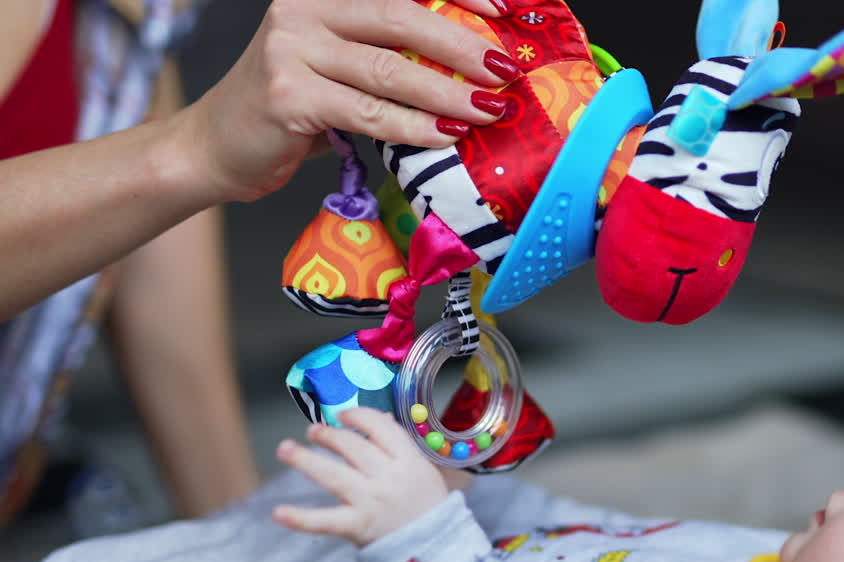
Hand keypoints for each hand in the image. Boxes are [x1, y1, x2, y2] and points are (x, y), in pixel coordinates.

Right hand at [178, 0, 518, 202]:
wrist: (216, 146)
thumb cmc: (292, 105)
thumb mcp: (341, 64)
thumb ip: (390, 53)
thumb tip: (474, 67)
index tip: (506, 10)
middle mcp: (303, 7)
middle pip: (401, 16)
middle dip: (463, 45)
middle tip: (505, 72)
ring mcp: (290, 48)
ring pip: (389, 68)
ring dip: (448, 93)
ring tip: (488, 110)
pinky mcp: (287, 95)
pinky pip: (368, 112)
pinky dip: (413, 127)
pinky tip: (446, 136)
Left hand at [273, 408, 449, 545]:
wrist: (435, 547)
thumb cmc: (426, 505)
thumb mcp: (422, 469)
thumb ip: (400, 445)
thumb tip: (380, 418)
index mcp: (408, 460)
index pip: (380, 428)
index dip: (358, 417)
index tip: (343, 416)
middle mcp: (388, 477)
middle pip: (352, 447)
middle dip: (329, 435)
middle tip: (313, 431)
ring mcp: (371, 501)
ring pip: (332, 474)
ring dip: (305, 459)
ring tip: (285, 448)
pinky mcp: (357, 526)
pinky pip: (325, 521)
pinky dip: (301, 518)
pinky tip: (279, 512)